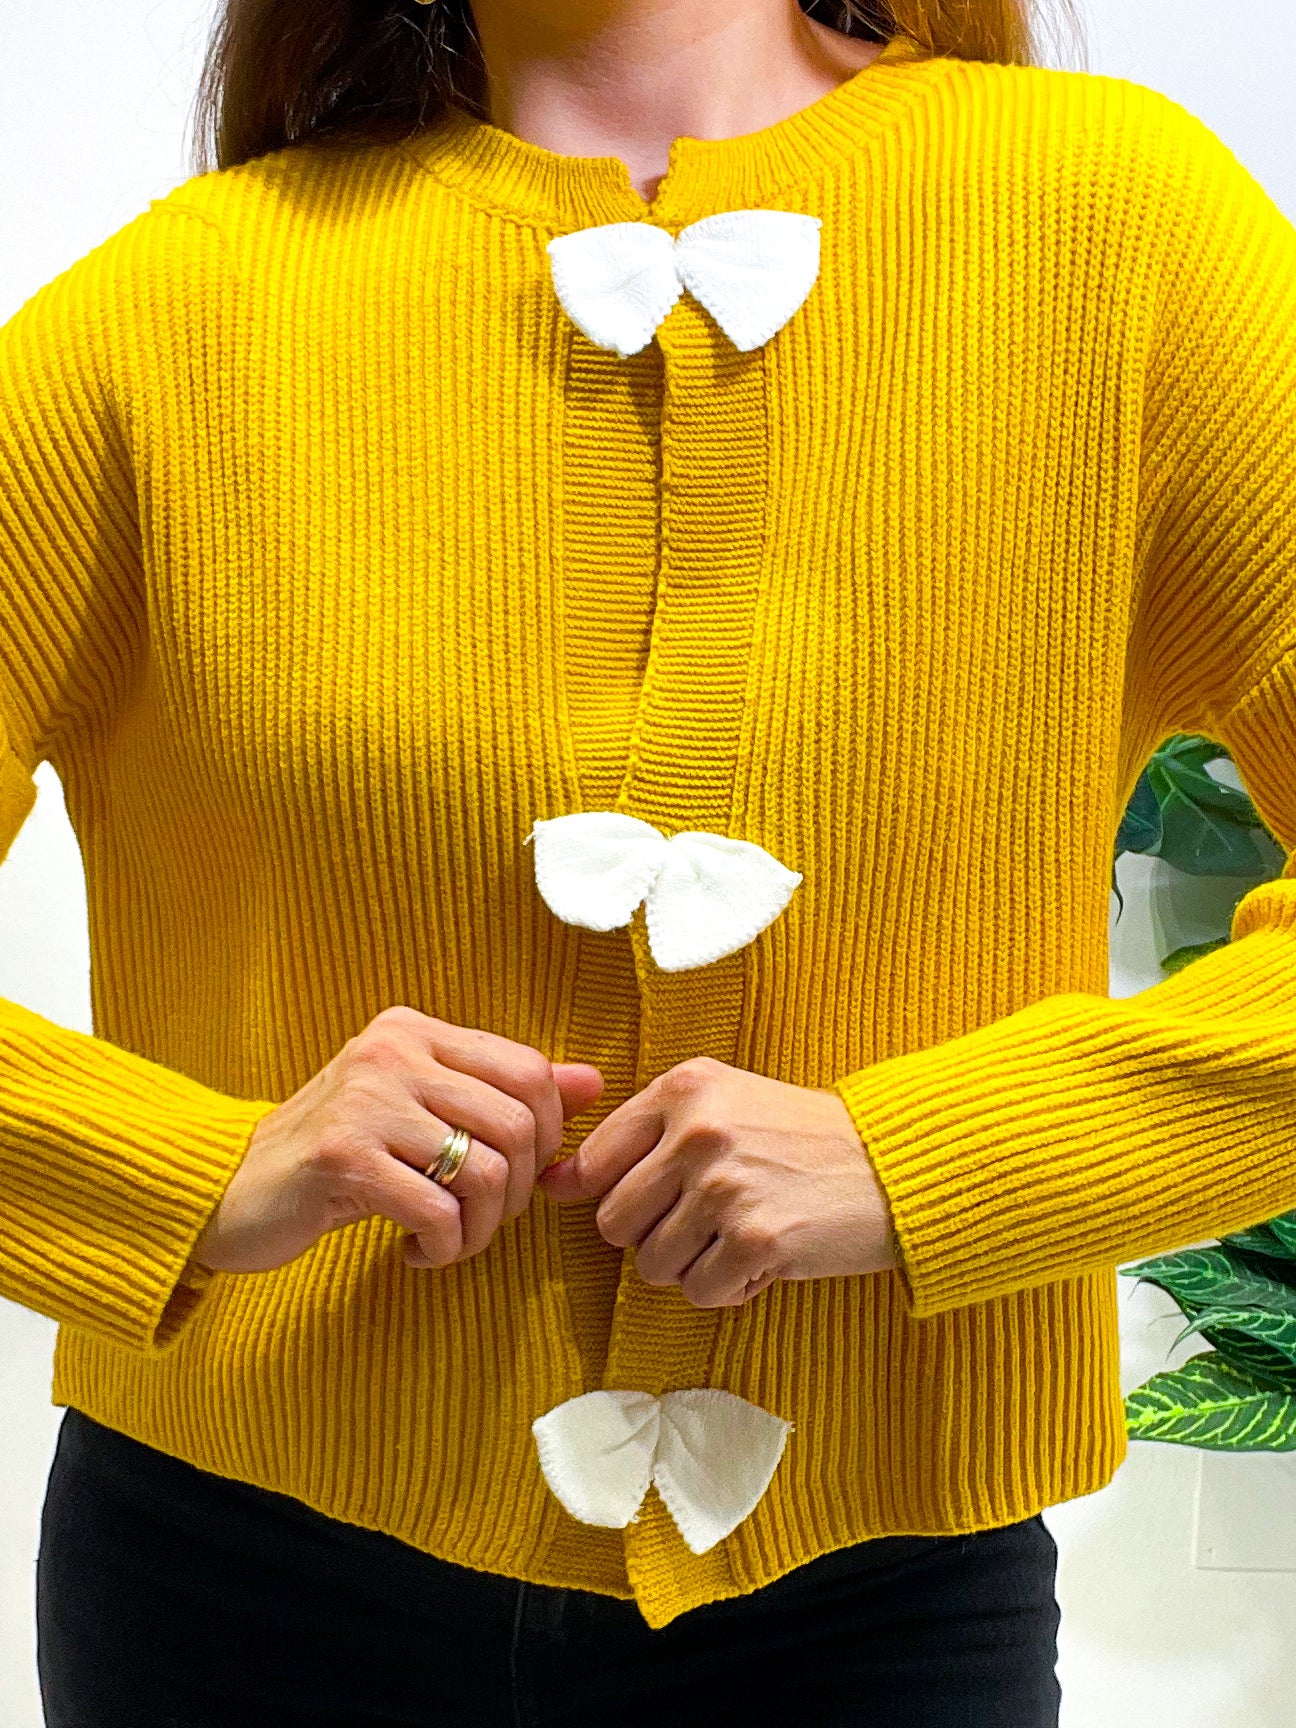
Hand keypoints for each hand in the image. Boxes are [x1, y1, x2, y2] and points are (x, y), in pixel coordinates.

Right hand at [192, 1006, 603, 1274]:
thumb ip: (501, 1092)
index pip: (529, 1070)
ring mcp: (366, 1100)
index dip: (548, 1135)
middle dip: (520, 1191)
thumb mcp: (419, 1109)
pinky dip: (444, 1249)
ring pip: (487, 1172)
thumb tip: (594, 1083)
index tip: (520, 1175)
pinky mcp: (344, 1156)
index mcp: (414, 1030)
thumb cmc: (337, 1155)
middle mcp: (392, 1052)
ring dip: (482, 1229)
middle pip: (518, 1124)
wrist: (230, 1191)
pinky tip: (414, 1253)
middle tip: (482, 1218)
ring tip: (450, 1240)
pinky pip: (439, 1212)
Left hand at [537, 1055, 898, 1307]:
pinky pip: (699, 1292)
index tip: (638, 1205)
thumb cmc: (800, 1136)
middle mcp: (698, 1132)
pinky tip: (762, 1258)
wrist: (892, 1163)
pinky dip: (728, 1288)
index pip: (594, 1162)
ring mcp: (726, 1186)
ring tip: (738, 1234)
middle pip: (614, 1223)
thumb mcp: (721, 1104)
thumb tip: (551, 1183)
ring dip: (691, 1265)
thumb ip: (642, 1133)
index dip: (607, 1196)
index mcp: (683, 1089)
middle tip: (703, 1223)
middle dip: (651, 1237)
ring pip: (651, 1265)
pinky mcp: (757, 1239)